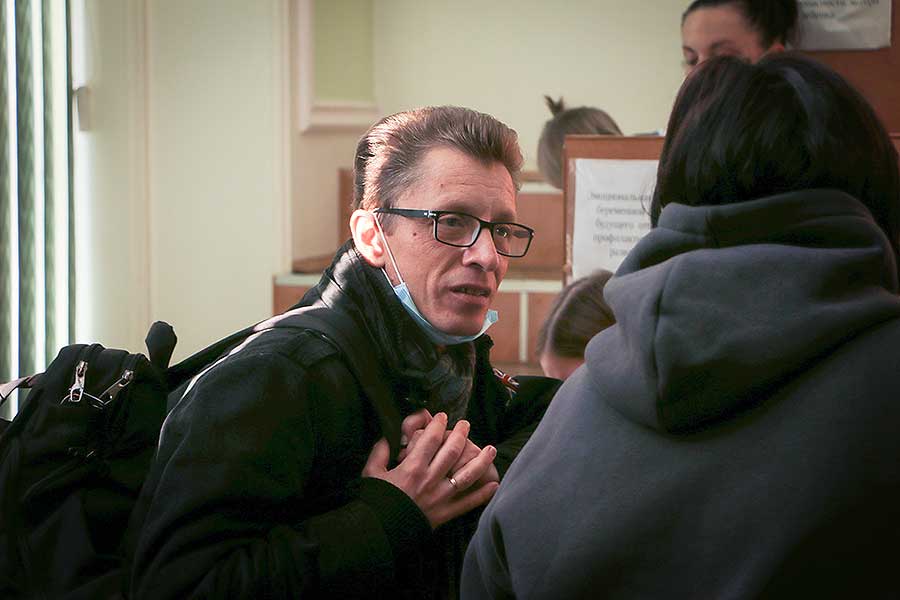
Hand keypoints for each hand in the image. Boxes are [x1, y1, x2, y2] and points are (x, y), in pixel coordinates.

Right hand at [363, 412, 498, 528]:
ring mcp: (440, 497)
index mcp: (412, 467)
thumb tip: (387, 437)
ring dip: (481, 461)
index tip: (442, 417)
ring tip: (490, 449)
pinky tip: (494, 484)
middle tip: (466, 424)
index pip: (430, 439)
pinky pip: (467, 503)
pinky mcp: (445, 514)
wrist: (378, 532)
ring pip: (466, 475)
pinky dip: (482, 495)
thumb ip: (380, 452)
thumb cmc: (375, 501)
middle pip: (451, 452)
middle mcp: (429, 479)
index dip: (438, 425)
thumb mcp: (371, 472)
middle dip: (461, 435)